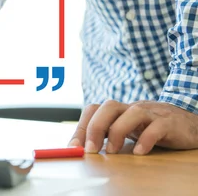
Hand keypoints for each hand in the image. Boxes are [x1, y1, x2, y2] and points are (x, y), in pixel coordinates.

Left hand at [68, 100, 197, 154]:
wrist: (189, 125)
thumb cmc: (153, 128)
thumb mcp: (128, 129)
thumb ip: (108, 135)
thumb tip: (82, 148)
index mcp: (120, 110)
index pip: (94, 109)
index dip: (82, 126)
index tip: (74, 146)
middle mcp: (133, 108)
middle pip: (109, 106)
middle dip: (95, 127)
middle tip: (91, 149)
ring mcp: (152, 114)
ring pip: (133, 113)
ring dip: (117, 132)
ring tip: (112, 151)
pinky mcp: (170, 123)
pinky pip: (157, 127)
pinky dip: (146, 139)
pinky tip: (139, 152)